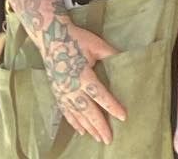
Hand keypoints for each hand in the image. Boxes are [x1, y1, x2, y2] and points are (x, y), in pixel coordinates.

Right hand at [42, 21, 126, 145]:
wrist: (51, 38)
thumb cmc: (76, 39)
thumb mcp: (96, 44)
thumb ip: (111, 54)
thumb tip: (126, 59)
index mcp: (83, 75)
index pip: (100, 95)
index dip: (112, 106)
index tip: (123, 116)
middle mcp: (72, 88)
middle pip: (88, 111)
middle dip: (100, 126)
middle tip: (109, 139)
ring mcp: (63, 92)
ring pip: (77, 115)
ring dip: (89, 127)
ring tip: (98, 139)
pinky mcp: (57, 93)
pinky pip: (66, 112)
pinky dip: (74, 123)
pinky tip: (81, 131)